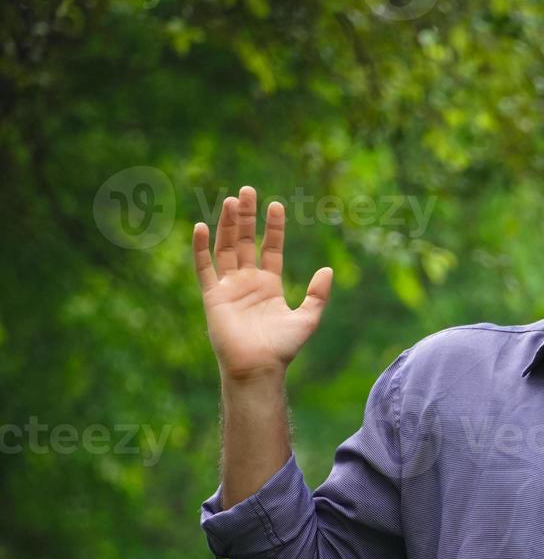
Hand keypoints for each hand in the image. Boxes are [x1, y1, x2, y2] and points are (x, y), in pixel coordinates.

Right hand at [193, 185, 331, 381]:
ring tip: (231, 200)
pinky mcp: (212, 296)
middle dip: (246, 217)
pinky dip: (200, 247)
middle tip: (247, 191)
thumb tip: (328, 269)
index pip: (270, 248)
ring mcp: (228, 287)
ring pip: (225, 248)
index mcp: (269, 285)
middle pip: (244, 241)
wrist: (259, 368)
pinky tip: (202, 226)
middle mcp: (247, 282)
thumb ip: (318, 294)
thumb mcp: (308, 318)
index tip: (276, 206)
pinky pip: (203, 267)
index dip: (273, 228)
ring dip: (227, 224)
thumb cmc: (282, 348)